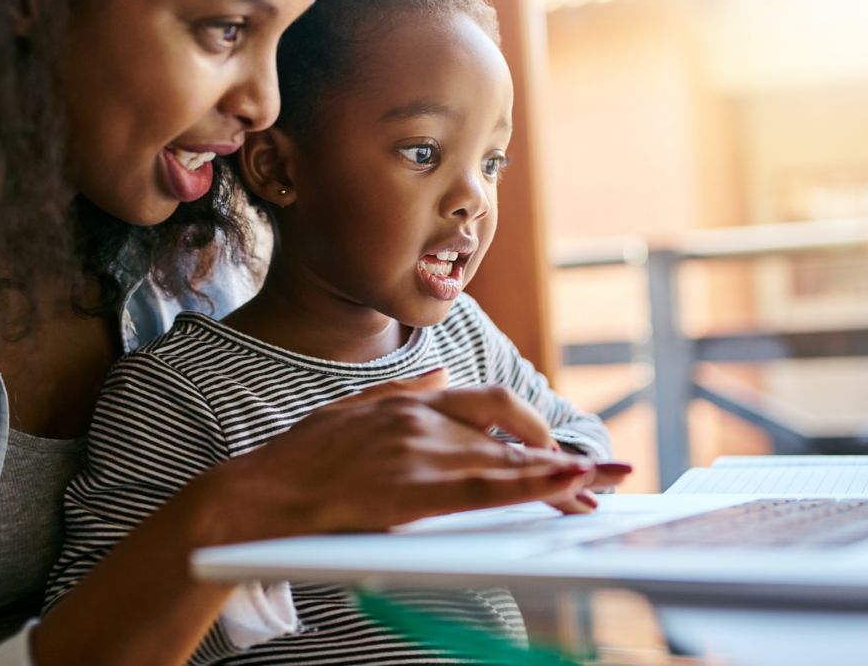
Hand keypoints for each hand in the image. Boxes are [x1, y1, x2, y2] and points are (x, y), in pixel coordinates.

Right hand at [193, 368, 599, 543]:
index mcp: (411, 401)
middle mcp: (423, 419)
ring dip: (562, 477)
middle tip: (598, 479)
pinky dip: (535, 483)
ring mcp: (420, 451)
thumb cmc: (302, 457)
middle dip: (560, 456)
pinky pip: (489, 485)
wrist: (266, 492)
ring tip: (602, 489)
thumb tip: (446, 374)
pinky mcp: (414, 488)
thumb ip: (405, 388)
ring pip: (509, 459)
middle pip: (512, 431)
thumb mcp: (353, 406)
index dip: (534, 426)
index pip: (490, 402)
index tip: (562, 448)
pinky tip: (567, 484)